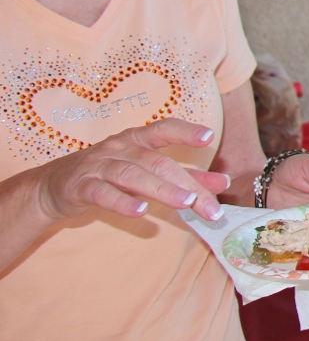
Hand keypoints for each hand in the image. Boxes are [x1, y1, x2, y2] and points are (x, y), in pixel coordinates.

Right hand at [34, 118, 228, 222]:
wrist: (53, 187)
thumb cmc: (108, 175)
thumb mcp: (146, 173)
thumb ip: (185, 177)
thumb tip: (223, 183)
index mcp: (137, 139)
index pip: (164, 129)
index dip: (185, 131)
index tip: (209, 136)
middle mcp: (119, 147)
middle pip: (158, 163)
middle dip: (187, 184)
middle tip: (211, 206)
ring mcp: (99, 166)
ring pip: (133, 175)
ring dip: (162, 190)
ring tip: (186, 203)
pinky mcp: (81, 187)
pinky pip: (103, 193)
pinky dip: (122, 201)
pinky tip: (141, 211)